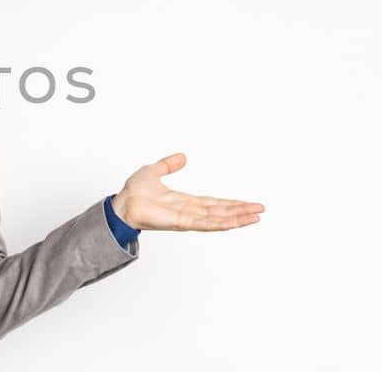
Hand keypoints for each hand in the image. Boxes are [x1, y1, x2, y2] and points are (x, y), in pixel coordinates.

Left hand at [112, 153, 263, 231]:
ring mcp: (186, 219)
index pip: (214, 203)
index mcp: (185, 202)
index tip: (248, 204)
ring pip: (217, 219)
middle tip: (261, 211)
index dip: (232, 203)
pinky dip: (221, 223)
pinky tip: (235, 223)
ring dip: (237, 218)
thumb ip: (169, 165)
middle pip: (221, 212)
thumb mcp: (154, 171)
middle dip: (241, 211)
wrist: (121, 204)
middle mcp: (189, 212)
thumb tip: (183, 157)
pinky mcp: (181, 223)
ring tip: (256, 217)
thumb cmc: (133, 193)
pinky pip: (205, 224)